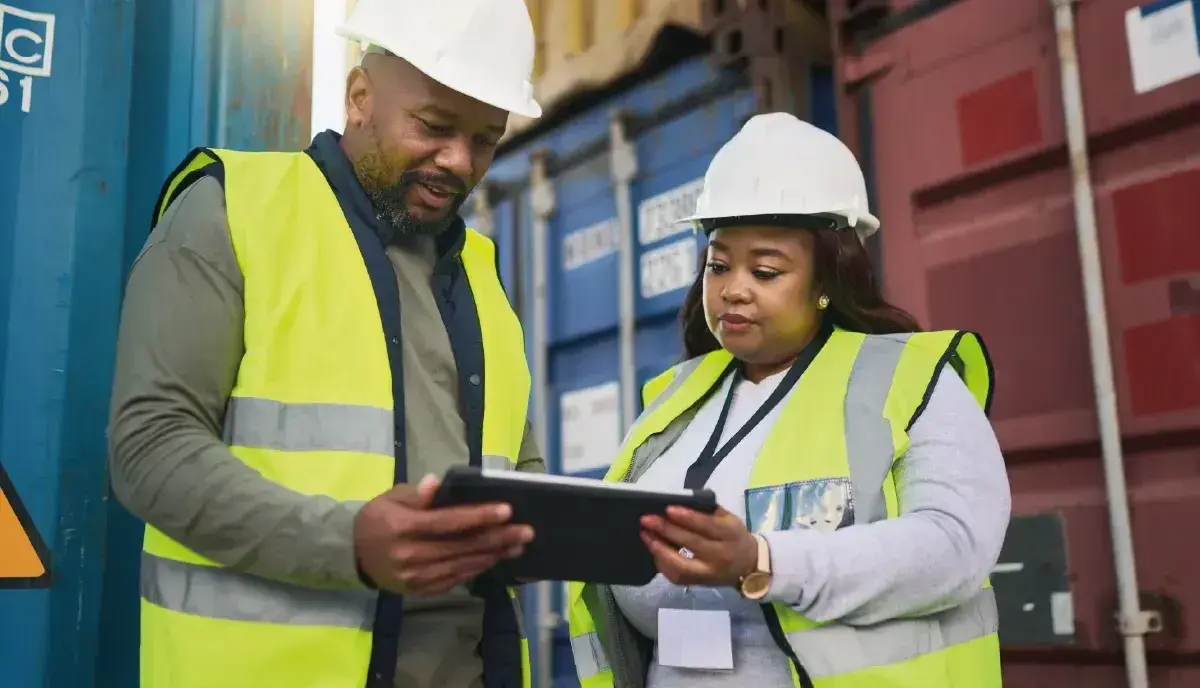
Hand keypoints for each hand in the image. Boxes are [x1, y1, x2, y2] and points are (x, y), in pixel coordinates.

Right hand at [354, 473, 534, 595]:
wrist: (352, 553)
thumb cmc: (377, 518)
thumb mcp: (391, 498)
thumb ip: (417, 494)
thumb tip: (437, 483)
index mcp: (403, 528)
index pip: (449, 522)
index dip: (480, 516)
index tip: (507, 510)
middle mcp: (411, 556)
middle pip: (463, 547)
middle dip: (499, 538)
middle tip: (526, 531)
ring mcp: (416, 577)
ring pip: (463, 565)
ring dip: (494, 555)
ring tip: (518, 545)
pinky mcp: (420, 590)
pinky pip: (455, 579)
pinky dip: (477, 568)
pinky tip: (494, 558)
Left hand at [640, 506, 758, 587]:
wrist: (749, 566)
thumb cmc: (735, 536)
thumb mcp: (729, 519)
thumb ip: (708, 511)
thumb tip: (680, 502)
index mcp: (730, 534)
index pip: (707, 526)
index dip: (687, 518)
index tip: (668, 509)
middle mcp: (720, 555)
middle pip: (691, 543)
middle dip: (666, 530)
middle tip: (647, 520)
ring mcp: (709, 572)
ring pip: (681, 565)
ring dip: (660, 550)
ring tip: (645, 535)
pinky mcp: (699, 583)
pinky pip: (677, 576)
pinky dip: (662, 563)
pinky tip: (654, 550)